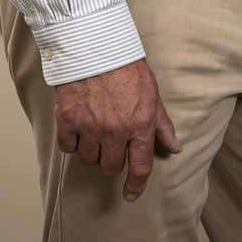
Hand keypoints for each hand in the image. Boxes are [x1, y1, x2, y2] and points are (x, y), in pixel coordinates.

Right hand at [52, 58, 181, 201]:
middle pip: (111, 167)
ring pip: (89, 159)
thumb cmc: (127, 69)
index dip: (136, 185)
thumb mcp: (152, 95)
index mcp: (139, 125)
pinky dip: (72, 142)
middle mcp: (115, 131)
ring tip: (96, 132)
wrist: (95, 47)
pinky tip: (77, 129)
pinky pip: (68, 147)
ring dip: (93, 151)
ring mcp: (89, 127)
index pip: (140, 167)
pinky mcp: (67, 121)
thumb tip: (174, 148)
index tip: (131, 194)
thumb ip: (161, 125)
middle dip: (113, 160)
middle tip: (113, 144)